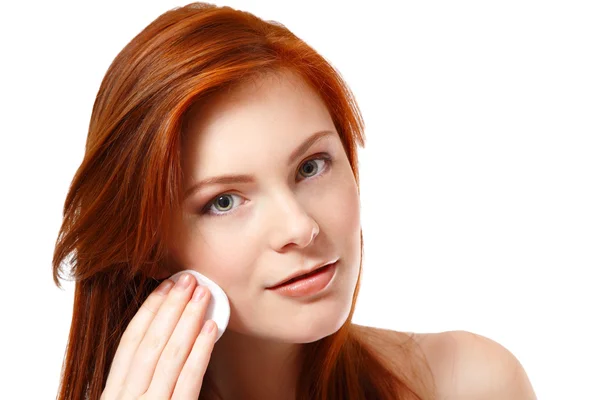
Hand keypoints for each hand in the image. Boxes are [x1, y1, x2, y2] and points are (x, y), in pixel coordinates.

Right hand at [101, 273, 216, 398]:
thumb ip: (138, 381)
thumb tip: (161, 336)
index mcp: (114, 393)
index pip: (130, 343)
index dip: (149, 310)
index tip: (165, 285)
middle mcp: (127, 398)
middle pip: (150, 342)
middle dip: (170, 306)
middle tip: (188, 279)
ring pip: (170, 355)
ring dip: (188, 319)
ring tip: (202, 294)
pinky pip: (189, 379)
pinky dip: (200, 351)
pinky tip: (210, 328)